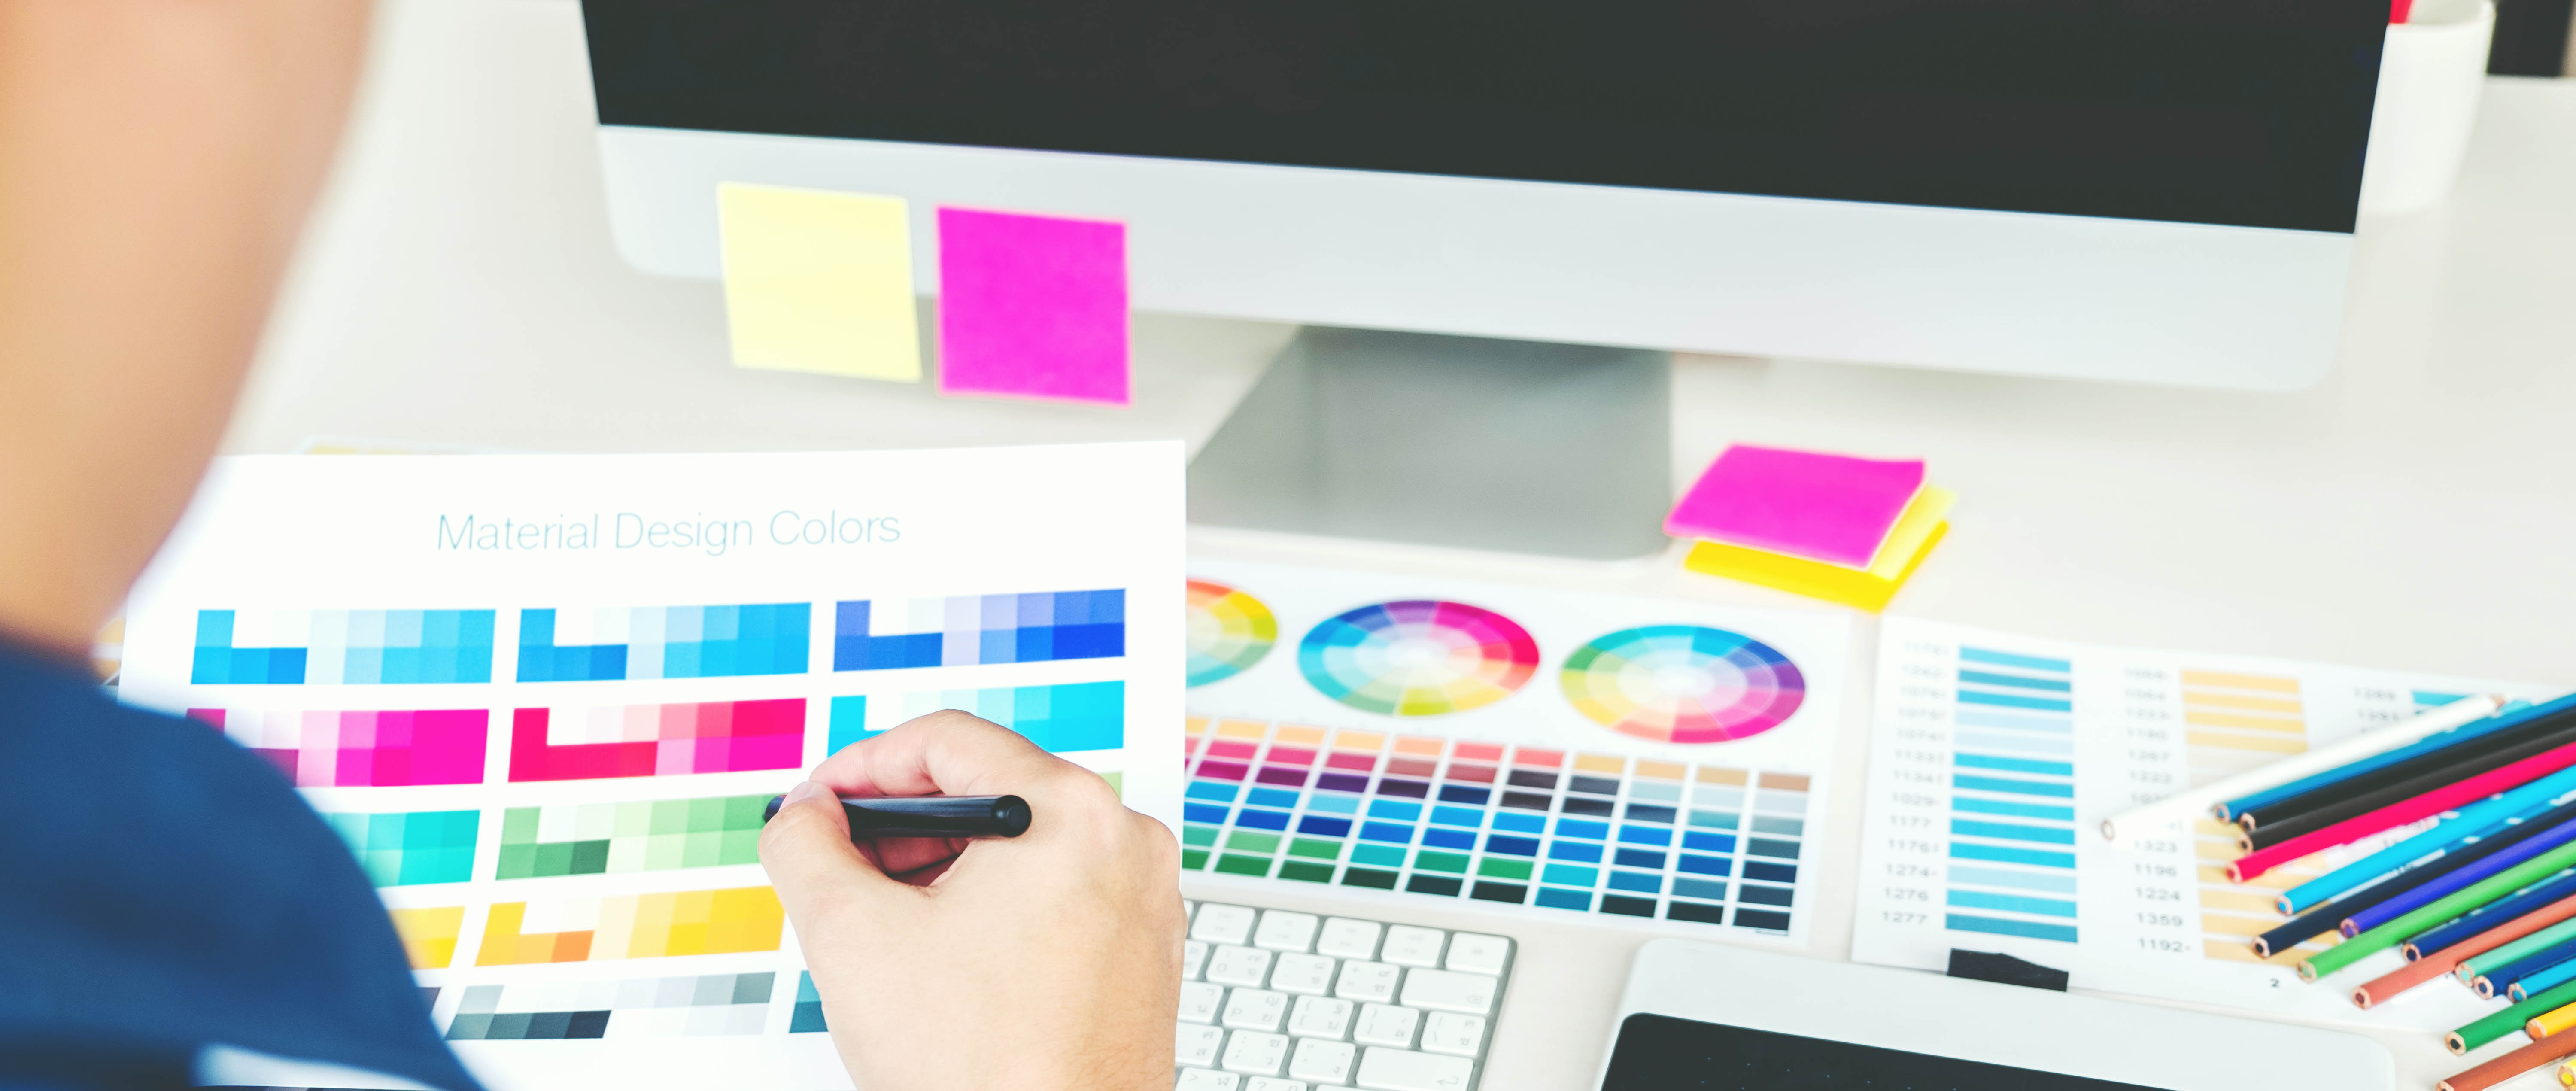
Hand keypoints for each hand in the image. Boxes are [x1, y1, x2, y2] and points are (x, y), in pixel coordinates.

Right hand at [760, 710, 1182, 1090]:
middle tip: (841, 866)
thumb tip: (803, 814)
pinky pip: (1060, 894)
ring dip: (946, 868)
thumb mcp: (851, 936)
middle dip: (902, 824)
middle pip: (991, 789)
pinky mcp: (1144, 950)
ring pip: (1025, 846)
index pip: (947, 741)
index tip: (820, 806)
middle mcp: (1127, 841)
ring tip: (889, 921)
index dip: (863, 767)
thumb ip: (805, 848)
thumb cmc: (981, 1070)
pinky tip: (949, 957)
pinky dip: (997, 906)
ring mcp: (1144, 898)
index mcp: (1071, 813)